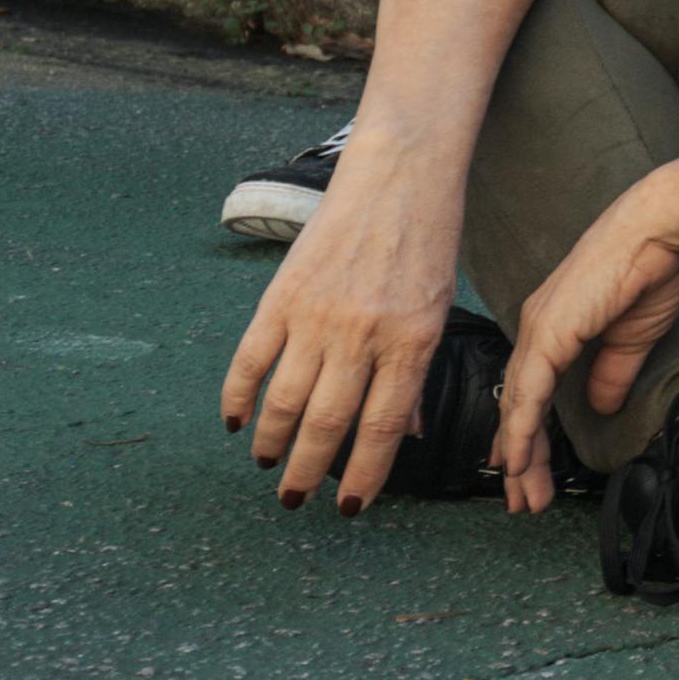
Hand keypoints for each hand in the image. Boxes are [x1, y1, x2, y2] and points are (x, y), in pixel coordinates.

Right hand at [219, 130, 466, 509]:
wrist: (399, 173)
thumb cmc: (428, 242)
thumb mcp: (440, 308)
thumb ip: (418, 372)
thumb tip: (404, 435)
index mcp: (411, 342)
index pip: (382, 428)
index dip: (363, 475)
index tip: (347, 506)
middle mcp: (362, 335)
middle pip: (327, 424)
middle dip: (309, 472)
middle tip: (297, 498)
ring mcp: (316, 315)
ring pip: (284, 401)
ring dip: (273, 442)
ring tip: (269, 464)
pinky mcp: (281, 294)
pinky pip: (251, 359)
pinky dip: (238, 397)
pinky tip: (238, 423)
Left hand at [484, 191, 678, 511]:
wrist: (661, 229)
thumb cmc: (652, 269)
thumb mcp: (631, 335)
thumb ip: (611, 371)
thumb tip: (600, 405)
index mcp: (553, 327)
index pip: (531, 391)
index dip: (527, 433)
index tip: (525, 469)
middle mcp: (536, 329)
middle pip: (518, 405)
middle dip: (520, 457)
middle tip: (522, 500)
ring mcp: (539, 330)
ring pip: (518, 406)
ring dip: (520, 454)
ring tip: (524, 496)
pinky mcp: (549, 332)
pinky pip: (528, 393)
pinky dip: (520, 430)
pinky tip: (517, 460)